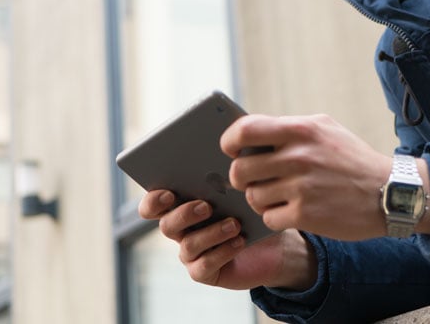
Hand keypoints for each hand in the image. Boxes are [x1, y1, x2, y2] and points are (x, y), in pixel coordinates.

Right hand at [138, 190, 316, 290]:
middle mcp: (181, 230)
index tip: (169, 193)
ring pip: (189, 245)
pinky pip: (205, 265)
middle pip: (167, 225)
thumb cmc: (253, 209)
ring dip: (212, 233)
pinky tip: (240, 241)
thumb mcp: (242, 190)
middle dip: (184, 214)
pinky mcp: (205, 272)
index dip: (153, 201)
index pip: (153, 205)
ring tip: (235, 224)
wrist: (275, 244)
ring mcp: (191, 253)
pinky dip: (223, 252)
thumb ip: (225, 175)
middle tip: (206, 206)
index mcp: (181, 205)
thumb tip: (222, 158)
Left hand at [221, 114, 393, 240]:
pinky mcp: (305, 215)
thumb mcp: (325, 129)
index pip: (245, 130)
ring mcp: (301, 187)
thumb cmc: (352, 160)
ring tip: (278, 196)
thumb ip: (289, 129)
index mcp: (301, 130)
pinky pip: (268, 218)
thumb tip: (248, 136)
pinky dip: (276, 217)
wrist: (389, 193)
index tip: (231, 150)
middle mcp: (299, 156)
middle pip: (240, 169)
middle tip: (253, 181)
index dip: (229, 142)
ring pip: (252, 197)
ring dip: (260, 200)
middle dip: (242, 178)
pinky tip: (292, 211)